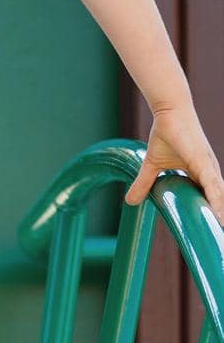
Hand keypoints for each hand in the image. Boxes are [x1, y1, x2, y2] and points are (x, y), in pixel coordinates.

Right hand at [124, 104, 223, 227]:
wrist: (169, 112)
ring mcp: (209, 167)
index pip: (209, 199)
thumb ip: (143, 183)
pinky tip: (221, 216)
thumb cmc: (166, 133)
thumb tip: (129, 201)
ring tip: (222, 230)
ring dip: (222, 214)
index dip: (212, 214)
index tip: (214, 231)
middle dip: (220, 217)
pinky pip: (213, 187)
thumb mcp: (152, 164)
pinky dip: (218, 201)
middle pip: (218, 200)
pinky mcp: (204, 163)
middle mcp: (209, 172)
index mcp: (201, 173)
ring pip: (219, 197)